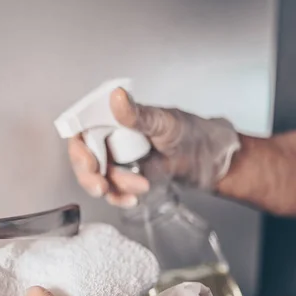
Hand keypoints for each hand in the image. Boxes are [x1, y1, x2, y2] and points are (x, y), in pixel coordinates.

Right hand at [68, 88, 240, 206]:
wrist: (216, 162)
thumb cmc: (195, 134)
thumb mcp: (166, 123)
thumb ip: (138, 115)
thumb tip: (117, 98)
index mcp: (118, 119)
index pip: (84, 130)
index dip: (79, 147)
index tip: (88, 161)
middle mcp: (114, 138)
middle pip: (84, 157)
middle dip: (89, 175)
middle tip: (101, 185)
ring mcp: (119, 160)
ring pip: (97, 177)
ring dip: (113, 187)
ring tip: (140, 186)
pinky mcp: (128, 179)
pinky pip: (112, 191)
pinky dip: (119, 197)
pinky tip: (133, 198)